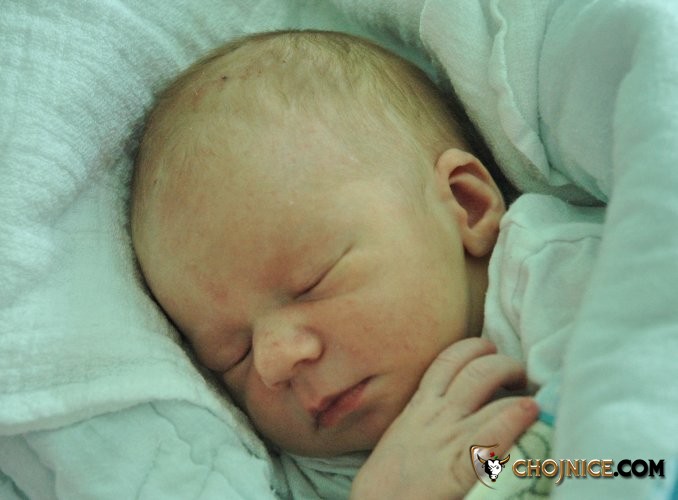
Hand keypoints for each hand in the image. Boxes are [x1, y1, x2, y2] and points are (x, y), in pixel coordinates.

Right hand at [350, 338, 537, 499]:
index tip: (490, 350)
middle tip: (519, 374)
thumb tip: (452, 408)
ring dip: (517, 388)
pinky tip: (531, 413)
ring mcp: (450, 440)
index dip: (475, 348)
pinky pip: (493, 435)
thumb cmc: (388, 480)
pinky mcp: (460, 468)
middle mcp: (437, 416)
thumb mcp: (403, 437)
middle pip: (476, 370)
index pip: (448, 361)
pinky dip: (515, 419)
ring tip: (532, 397)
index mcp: (419, 407)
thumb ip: (425, 419)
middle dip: (504, 363)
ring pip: (490, 394)